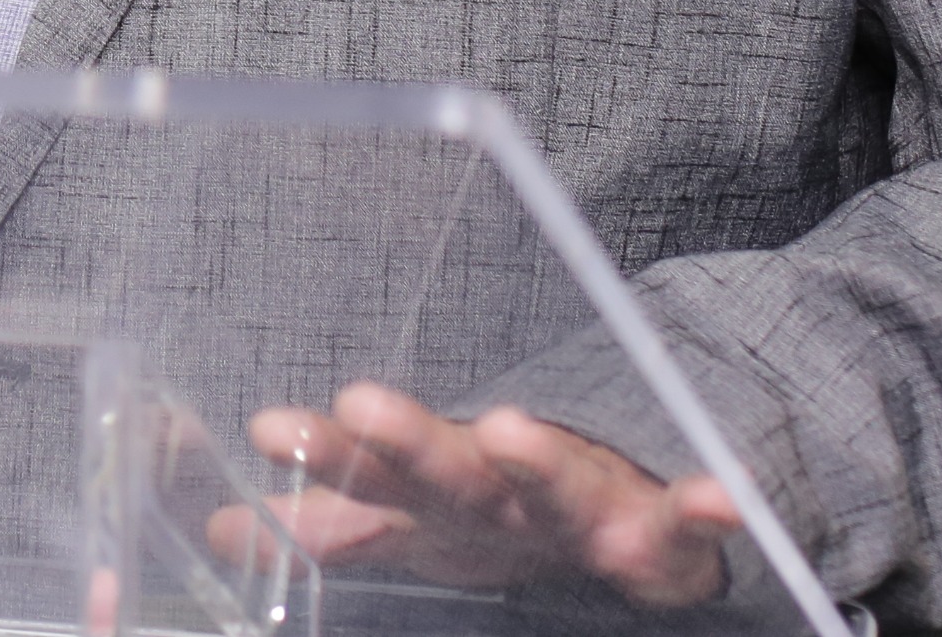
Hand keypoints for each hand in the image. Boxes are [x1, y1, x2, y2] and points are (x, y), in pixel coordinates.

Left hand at [211, 384, 739, 607]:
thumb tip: (219, 527)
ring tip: (512, 431)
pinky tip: (722, 497)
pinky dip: (706, 508)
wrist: (634, 518)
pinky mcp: (666, 535)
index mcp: (440, 497)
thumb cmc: (504, 521)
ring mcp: (586, 505)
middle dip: (407, 443)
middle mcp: (507, 492)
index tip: (266, 429)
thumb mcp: (413, 529)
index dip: (322, 456)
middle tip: (358, 406)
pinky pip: (687, 526)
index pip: (373, 474)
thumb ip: (329, 524)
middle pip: (452, 468)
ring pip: (560, 484)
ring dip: (539, 459)